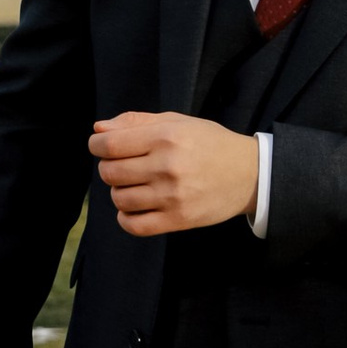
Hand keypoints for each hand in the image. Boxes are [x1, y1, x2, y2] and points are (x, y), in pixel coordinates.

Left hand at [88, 110, 261, 236]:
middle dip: (109, 167)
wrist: (249, 173)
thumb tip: (98, 130)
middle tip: (124, 165)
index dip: (96, 145)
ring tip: (134, 185)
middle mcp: (167, 166)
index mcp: (166, 137)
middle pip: (110, 172)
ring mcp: (173, 196)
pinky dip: (126, 218)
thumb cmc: (209, 143)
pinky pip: (134, 225)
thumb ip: (136, 122)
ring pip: (119, 198)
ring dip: (119, 192)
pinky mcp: (179, 219)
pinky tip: (135, 207)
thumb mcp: (177, 122)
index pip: (109, 145)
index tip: (102, 146)